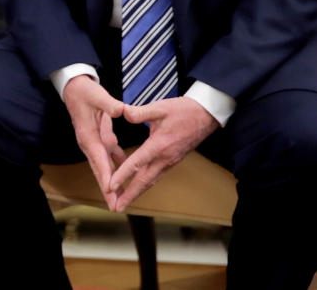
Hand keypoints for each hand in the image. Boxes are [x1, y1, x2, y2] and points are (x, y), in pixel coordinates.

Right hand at [62, 75, 126, 209]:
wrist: (74, 87)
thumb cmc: (85, 91)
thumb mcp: (97, 95)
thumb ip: (110, 104)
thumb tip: (122, 111)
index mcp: (88, 135)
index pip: (98, 158)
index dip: (105, 174)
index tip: (111, 191)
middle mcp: (90, 143)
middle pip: (100, 170)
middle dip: (107, 190)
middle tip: (115, 207)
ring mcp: (95, 142)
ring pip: (105, 167)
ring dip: (113, 183)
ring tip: (121, 200)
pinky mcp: (101, 138)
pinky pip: (110, 157)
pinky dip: (118, 167)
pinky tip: (128, 175)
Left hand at [107, 97, 219, 211]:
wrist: (206, 115)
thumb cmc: (183, 111)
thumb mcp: (160, 107)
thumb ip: (140, 112)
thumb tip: (122, 112)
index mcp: (159, 145)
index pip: (136, 163)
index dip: (122, 175)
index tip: (110, 187)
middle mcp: (164, 158)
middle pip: (144, 181)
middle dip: (129, 195)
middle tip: (115, 207)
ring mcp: (169, 162)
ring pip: (150, 181)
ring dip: (136, 193)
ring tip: (123, 203)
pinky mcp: (172, 161)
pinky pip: (156, 176)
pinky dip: (144, 184)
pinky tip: (136, 187)